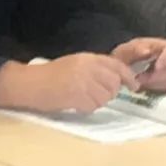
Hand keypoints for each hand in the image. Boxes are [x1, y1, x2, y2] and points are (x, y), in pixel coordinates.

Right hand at [0, 54, 137, 113]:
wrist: (31, 83)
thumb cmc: (51, 74)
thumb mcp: (76, 63)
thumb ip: (95, 68)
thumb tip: (116, 79)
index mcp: (88, 58)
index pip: (117, 65)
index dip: (128, 76)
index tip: (135, 86)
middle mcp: (88, 68)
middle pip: (114, 83)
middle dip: (110, 91)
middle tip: (97, 94)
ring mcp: (83, 82)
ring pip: (106, 96)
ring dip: (98, 101)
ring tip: (83, 98)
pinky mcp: (77, 96)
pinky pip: (93, 106)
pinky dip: (88, 108)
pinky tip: (76, 103)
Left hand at [112, 38, 165, 92]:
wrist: (118, 77)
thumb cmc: (122, 61)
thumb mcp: (123, 53)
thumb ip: (134, 50)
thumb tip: (147, 51)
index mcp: (158, 48)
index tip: (157, 67)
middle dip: (157, 76)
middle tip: (139, 81)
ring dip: (160, 86)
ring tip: (143, 88)